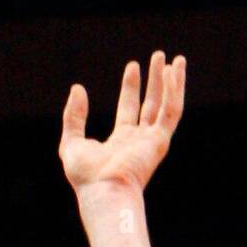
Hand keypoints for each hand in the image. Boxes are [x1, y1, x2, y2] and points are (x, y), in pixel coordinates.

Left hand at [59, 51, 186, 193]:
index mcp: (121, 141)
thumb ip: (74, 116)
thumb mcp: (71, 140)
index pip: (129, 108)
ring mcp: (152, 140)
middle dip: (156, 80)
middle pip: (151, 103)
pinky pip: (171, 112)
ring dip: (171, 82)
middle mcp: (140, 139)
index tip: (133, 66)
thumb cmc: (86, 174)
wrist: (102, 190)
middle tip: (159, 57)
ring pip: (166, 105)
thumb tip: (78, 88)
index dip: (131, 87)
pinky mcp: (160, 141)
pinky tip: (175, 74)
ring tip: (174, 59)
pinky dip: (175, 92)